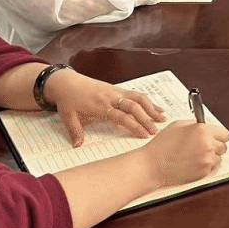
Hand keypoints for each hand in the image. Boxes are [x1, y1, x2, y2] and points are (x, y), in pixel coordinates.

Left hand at [42, 69, 165, 146]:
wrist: (66, 82)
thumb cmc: (68, 100)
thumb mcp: (67, 116)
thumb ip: (75, 131)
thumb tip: (78, 145)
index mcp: (100, 105)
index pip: (121, 116)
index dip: (133, 125)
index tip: (143, 135)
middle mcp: (110, 97)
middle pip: (133, 106)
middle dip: (146, 119)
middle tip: (156, 131)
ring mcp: (115, 91)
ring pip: (138, 98)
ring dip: (151, 108)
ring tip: (162, 118)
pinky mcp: (117, 89)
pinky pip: (135, 94)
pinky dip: (147, 101)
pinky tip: (155, 108)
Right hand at [142, 121, 228, 187]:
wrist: (153, 165)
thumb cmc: (162, 145)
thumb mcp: (178, 125)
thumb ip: (195, 125)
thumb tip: (204, 126)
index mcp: (202, 131)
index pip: (225, 134)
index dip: (219, 136)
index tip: (216, 137)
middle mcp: (208, 144)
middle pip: (224, 146)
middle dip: (215, 146)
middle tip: (204, 147)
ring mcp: (207, 159)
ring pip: (219, 157)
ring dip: (211, 156)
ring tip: (195, 156)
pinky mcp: (204, 171)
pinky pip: (212, 167)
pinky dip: (205, 165)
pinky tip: (193, 162)